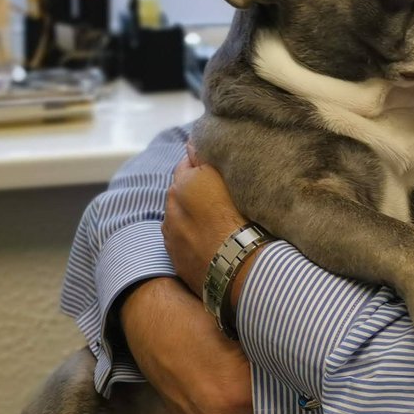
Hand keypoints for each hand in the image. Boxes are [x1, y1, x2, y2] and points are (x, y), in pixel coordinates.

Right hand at [120, 275, 311, 413]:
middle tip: (318, 393)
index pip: (296, 410)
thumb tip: (311, 366)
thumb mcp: (245, 332)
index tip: (326, 383)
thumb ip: (275, 356)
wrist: (150, 321)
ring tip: (298, 402)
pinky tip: (270, 408)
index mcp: (239, 395)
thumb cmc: (199, 316)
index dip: (315, 397)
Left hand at [163, 151, 263, 305]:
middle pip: (180, 189)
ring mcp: (171, 234)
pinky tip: (208, 239)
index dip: (201, 163)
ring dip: (189, 213)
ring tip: (213, 219)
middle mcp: (171, 206)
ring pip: (178, 215)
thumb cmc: (243, 218)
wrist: (239, 268)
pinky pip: (179, 239)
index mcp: (184, 183)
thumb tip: (190, 145)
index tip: (215, 166)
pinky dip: (189, 235)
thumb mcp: (229, 181)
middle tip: (217, 193)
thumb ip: (205, 161)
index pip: (188, 162)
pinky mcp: (174, 257)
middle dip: (193, 188)